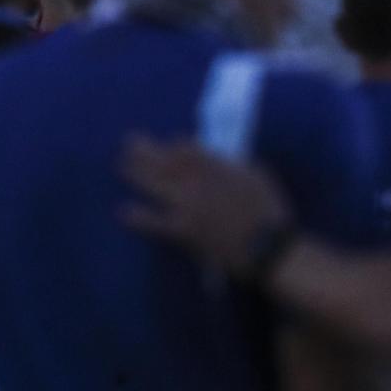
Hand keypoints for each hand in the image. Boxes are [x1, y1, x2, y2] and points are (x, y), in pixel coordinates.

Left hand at [119, 135, 292, 275]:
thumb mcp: (256, 175)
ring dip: (135, 173)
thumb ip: (232, 162)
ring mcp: (186, 205)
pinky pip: (154, 222)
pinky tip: (122, 212)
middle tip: (128, 143)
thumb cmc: (270, 211)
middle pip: (163, 160)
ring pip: (154, 184)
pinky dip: (137, 217)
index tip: (166, 143)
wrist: (269, 247)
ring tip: (120, 165)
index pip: (186, 147)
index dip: (173, 144)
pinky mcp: (182, 230)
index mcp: (214, 166)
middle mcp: (195, 181)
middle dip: (144, 150)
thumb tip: (215, 155)